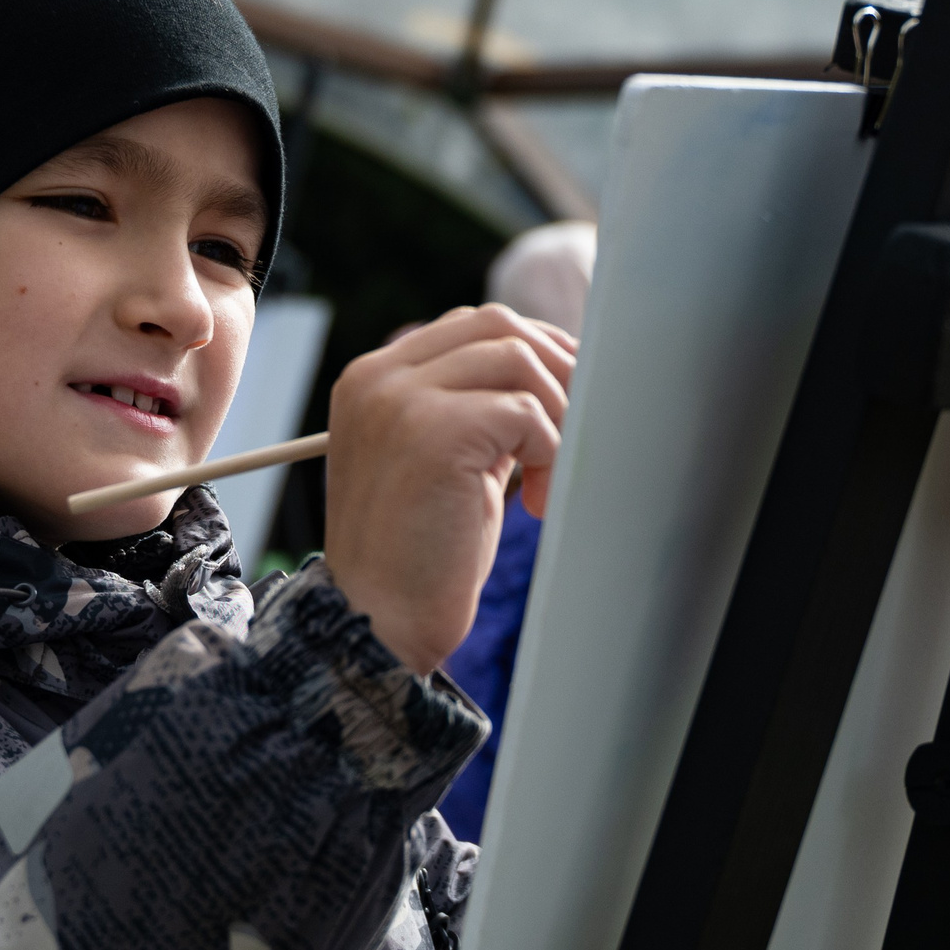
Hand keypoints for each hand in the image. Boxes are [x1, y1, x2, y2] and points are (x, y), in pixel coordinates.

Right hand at [322, 304, 575, 674]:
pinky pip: (525, 412)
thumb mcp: (445, 462)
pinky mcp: (434, 430)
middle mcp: (379, 378)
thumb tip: (556, 376)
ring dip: (556, 416)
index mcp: (373, 380)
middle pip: (497, 326)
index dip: (535, 352)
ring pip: (518, 360)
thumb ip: (477, 411)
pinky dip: (548, 451)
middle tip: (575, 430)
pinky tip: (535, 502)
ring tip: (549, 476)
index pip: (471, 326)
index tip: (568, 398)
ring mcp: (401, 400)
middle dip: (555, 369)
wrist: (378, 623)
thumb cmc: (419, 554)